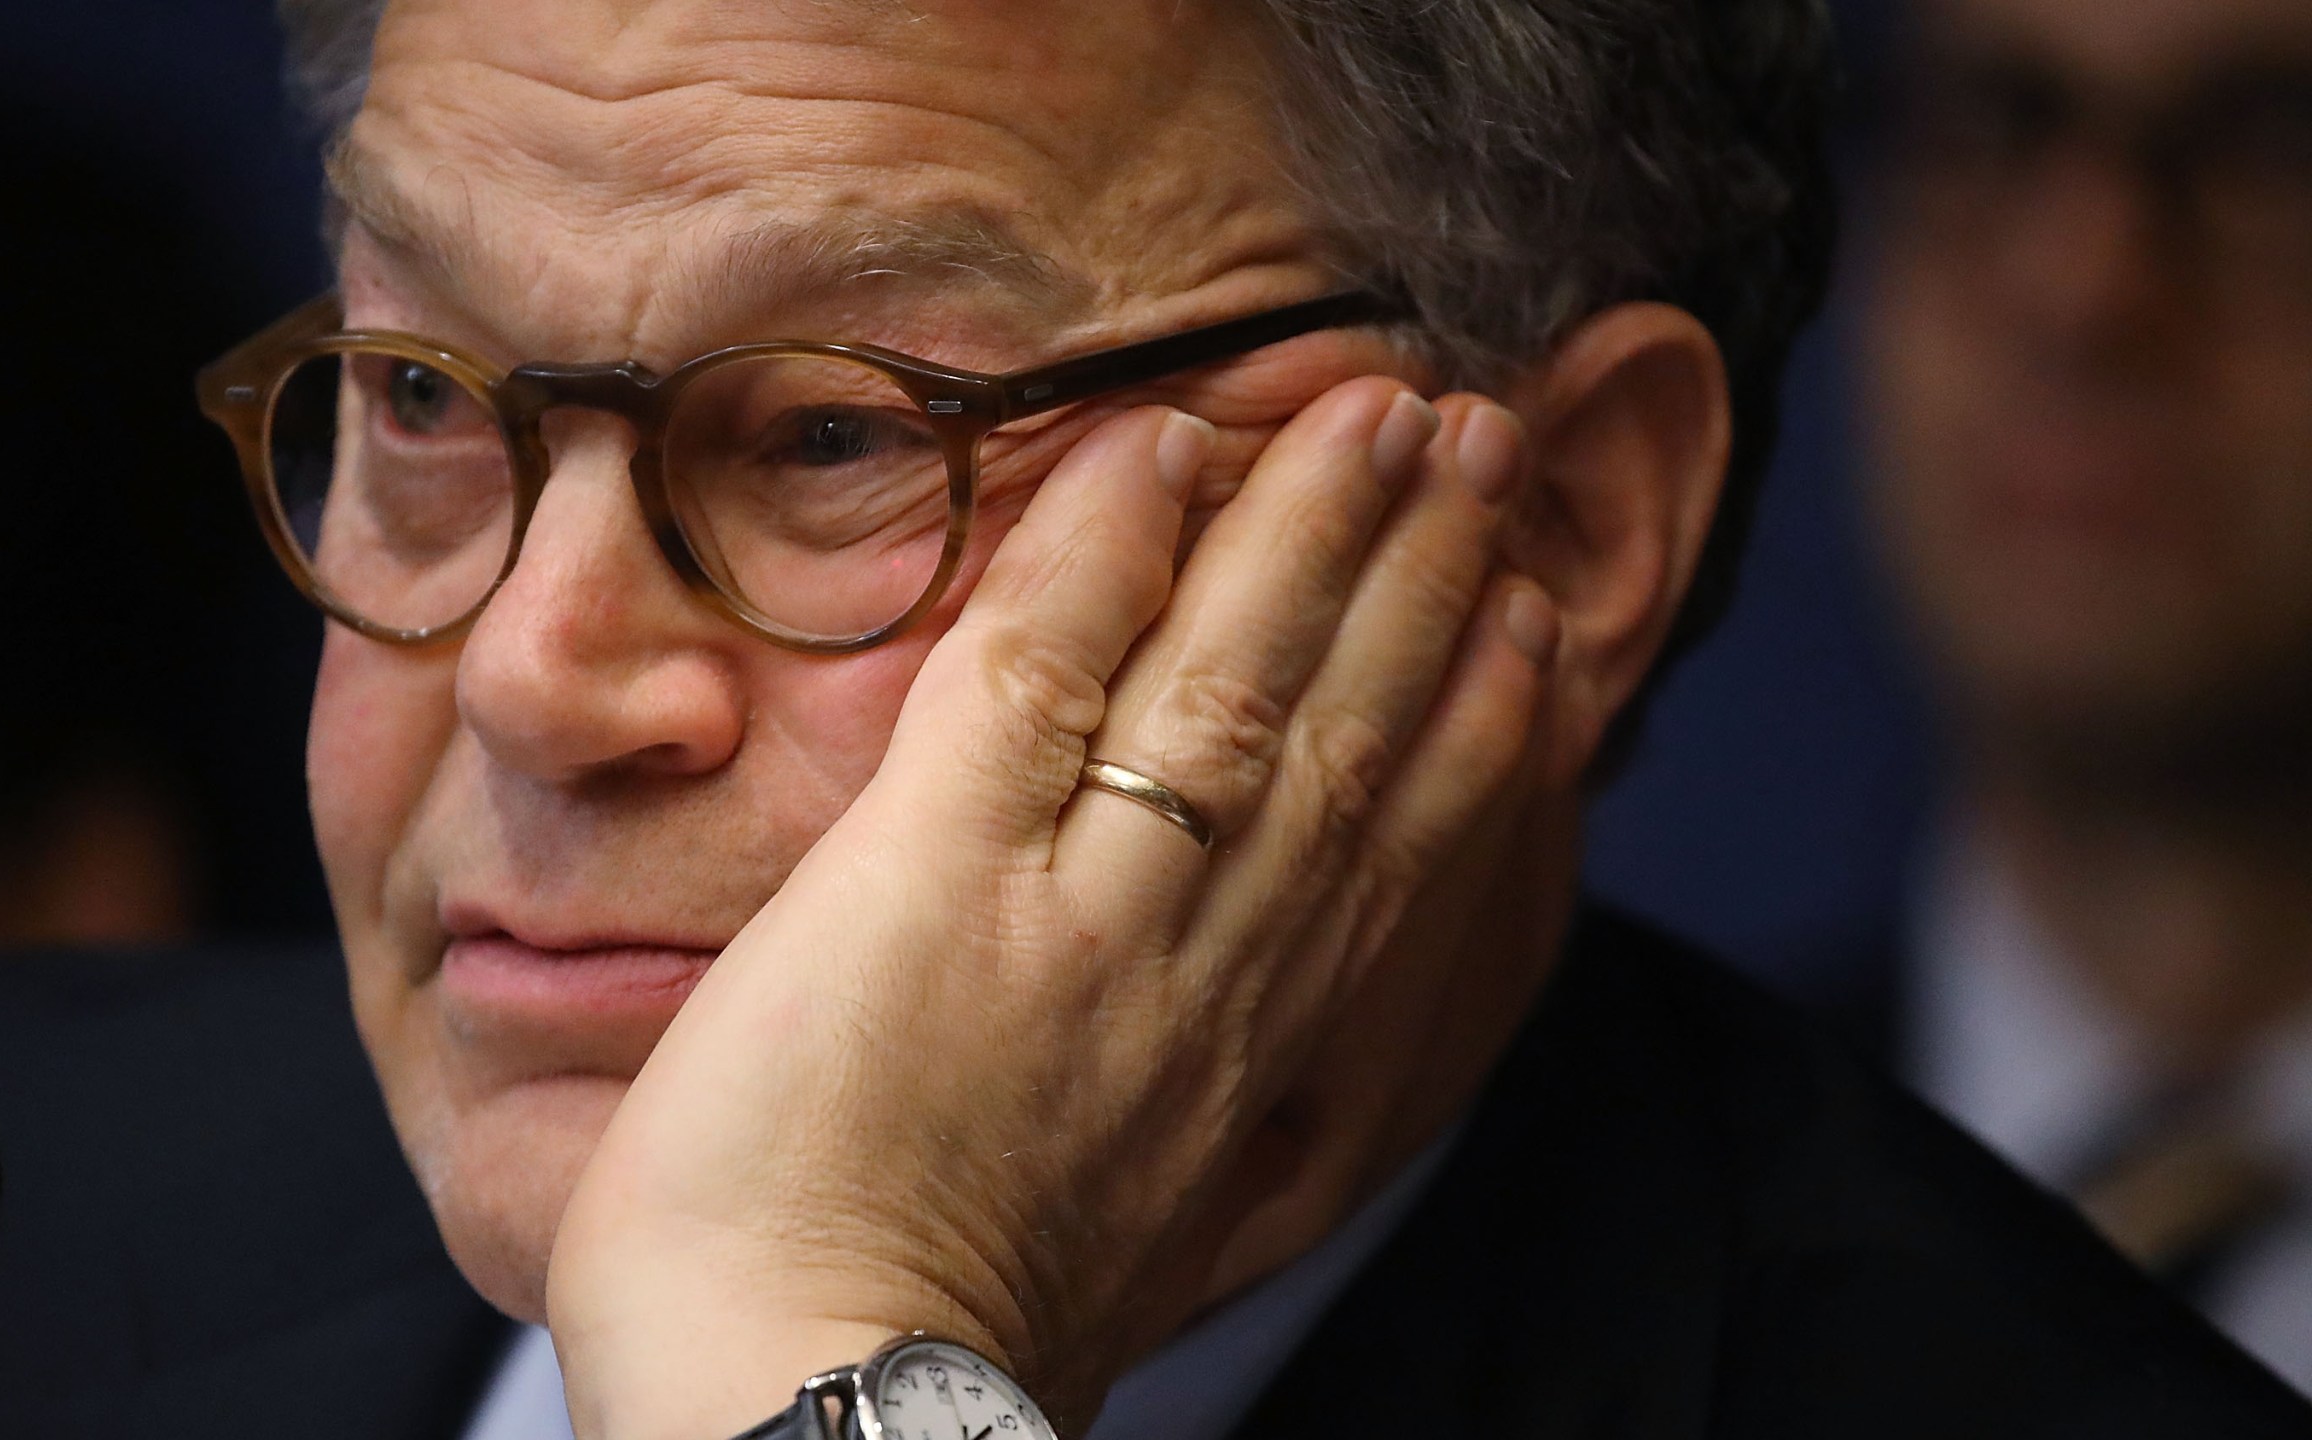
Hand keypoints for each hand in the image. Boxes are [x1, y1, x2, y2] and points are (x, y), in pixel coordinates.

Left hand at [547, 377, 1551, 1437]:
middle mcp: (1198, 971)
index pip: (1389, 856)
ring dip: (1318, 529)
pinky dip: (1108, 549)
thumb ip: (1180, 1110)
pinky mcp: (939, 880)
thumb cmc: (942, 1336)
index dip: (1471, 727)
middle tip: (1481, 439)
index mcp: (1244, 1060)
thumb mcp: (1123, 1228)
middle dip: (1424, 574)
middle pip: (1344, 731)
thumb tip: (1234, 1062)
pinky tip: (1161, 445)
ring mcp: (1080, 913)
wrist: (815, 1414)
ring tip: (1383, 406)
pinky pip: (1044, 675)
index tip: (1526, 624)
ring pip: (1235, 680)